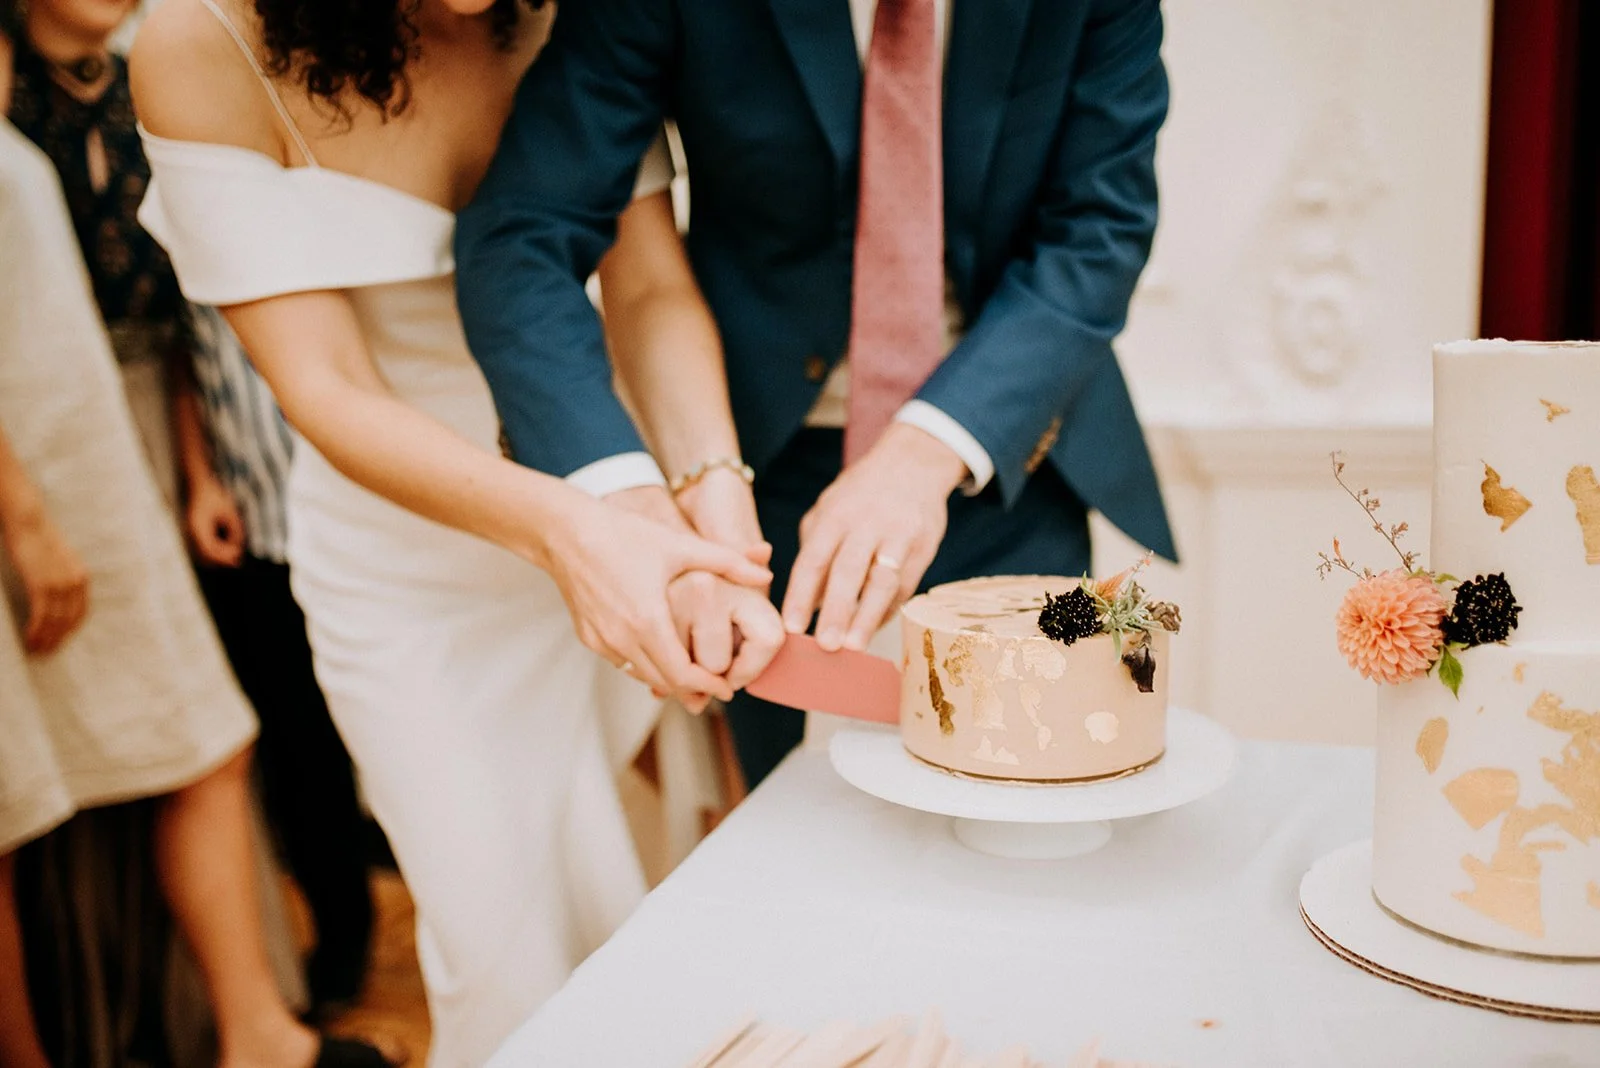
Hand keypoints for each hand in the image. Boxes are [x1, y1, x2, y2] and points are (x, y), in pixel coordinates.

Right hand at [1, 508, 89, 654]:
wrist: (29, 522)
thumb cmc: (39, 540)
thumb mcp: (60, 559)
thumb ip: (63, 576)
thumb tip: (59, 595)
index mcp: (81, 577)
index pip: (80, 613)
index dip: (69, 631)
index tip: (59, 642)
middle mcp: (75, 582)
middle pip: (68, 621)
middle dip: (57, 640)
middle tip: (45, 652)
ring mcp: (59, 584)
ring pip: (54, 622)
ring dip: (45, 639)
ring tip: (36, 649)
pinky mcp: (41, 585)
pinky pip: (41, 615)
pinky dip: (36, 630)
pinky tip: (29, 638)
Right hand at [186, 472, 245, 566]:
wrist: (200, 484)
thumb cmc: (215, 495)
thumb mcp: (229, 511)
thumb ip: (235, 530)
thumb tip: (239, 548)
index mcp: (197, 526)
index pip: (209, 549)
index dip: (223, 556)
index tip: (237, 554)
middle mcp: (190, 533)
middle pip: (204, 556)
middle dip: (221, 559)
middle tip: (237, 558)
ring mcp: (189, 534)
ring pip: (202, 555)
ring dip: (217, 557)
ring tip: (234, 552)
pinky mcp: (192, 534)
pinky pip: (201, 549)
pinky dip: (213, 552)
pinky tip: (226, 547)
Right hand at [607, 483, 780, 708]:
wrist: (565, 531)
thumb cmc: (624, 534)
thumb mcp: (680, 545)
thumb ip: (728, 561)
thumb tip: (767, 572)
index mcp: (648, 621)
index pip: (683, 675)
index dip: (709, 686)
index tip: (728, 688)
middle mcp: (622, 638)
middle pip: (664, 683)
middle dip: (692, 688)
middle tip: (717, 686)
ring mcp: (601, 641)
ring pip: (642, 676)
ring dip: (668, 678)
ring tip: (694, 673)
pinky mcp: (588, 637)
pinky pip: (622, 663)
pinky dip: (644, 664)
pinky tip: (661, 651)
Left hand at [782, 423, 966, 650]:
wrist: (913, 462)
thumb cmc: (861, 494)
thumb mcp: (829, 508)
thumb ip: (814, 550)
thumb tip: (806, 601)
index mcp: (835, 515)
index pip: (813, 559)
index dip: (800, 594)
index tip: (790, 627)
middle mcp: (866, 524)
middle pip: (848, 571)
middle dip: (836, 610)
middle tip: (825, 645)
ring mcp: (898, 535)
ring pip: (882, 581)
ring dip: (867, 616)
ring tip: (854, 647)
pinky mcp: (924, 547)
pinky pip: (906, 585)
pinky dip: (887, 610)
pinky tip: (872, 629)